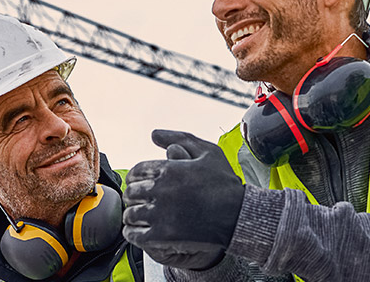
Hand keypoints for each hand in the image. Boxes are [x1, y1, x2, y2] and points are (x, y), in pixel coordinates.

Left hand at [121, 129, 244, 269]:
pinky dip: (132, 233)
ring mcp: (160, 213)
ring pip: (130, 214)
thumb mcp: (208, 152)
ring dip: (133, 215)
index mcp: (168, 169)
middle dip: (134, 196)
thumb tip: (154, 134)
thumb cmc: (226, 184)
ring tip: (140, 217)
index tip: (140, 184)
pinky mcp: (162, 235)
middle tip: (140, 201)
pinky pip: (134, 234)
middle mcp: (160, 189)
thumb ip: (179, 138)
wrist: (239, 216)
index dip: (136, 178)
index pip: (136, 172)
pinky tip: (139, 231)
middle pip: (131, 192)